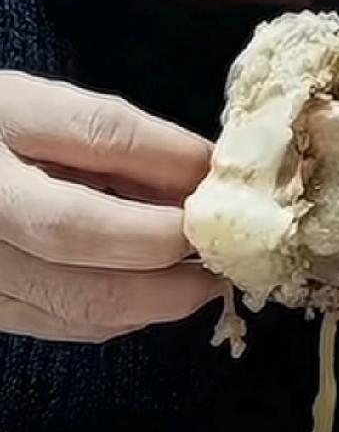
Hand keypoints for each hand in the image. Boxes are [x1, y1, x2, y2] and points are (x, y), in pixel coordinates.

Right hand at [0, 71, 221, 343]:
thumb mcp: (38, 109)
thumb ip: (111, 139)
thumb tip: (198, 174)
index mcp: (3, 117)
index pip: (100, 135)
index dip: (169, 159)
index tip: (218, 175)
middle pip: (79, 230)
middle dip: (165, 241)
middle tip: (223, 241)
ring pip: (70, 293)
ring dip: (154, 294)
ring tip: (207, 279)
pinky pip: (53, 322)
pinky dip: (116, 315)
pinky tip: (155, 297)